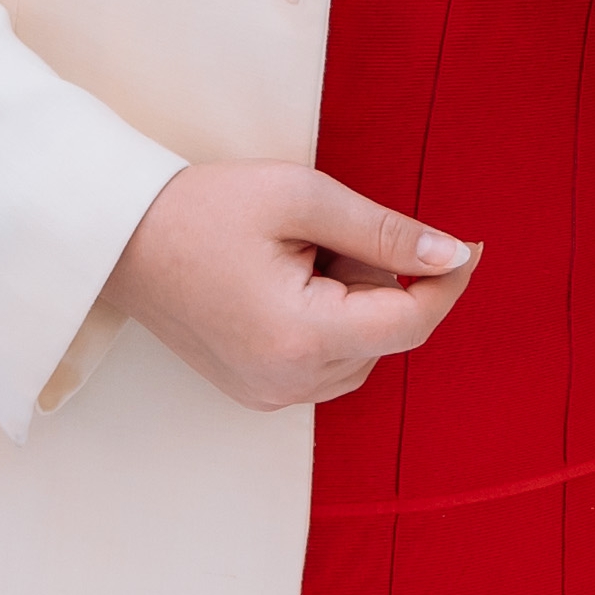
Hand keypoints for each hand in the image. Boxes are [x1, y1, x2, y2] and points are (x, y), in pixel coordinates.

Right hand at [102, 161, 477, 411]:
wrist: (122, 238)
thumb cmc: (205, 208)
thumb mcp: (303, 198)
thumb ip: (385, 232)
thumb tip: (453, 254)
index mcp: (301, 338)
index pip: (410, 323)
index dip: (448, 282)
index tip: (472, 244)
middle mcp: (288, 383)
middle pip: (388, 336)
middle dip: (379, 280)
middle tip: (323, 235)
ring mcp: (270, 395)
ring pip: (362, 350)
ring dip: (354, 301)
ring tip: (296, 258)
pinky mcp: (258, 392)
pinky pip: (329, 361)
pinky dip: (329, 320)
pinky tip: (286, 284)